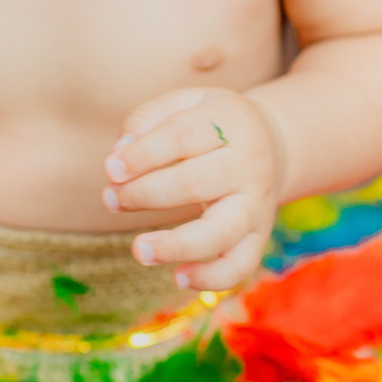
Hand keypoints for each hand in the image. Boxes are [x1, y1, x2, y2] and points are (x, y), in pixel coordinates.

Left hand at [102, 87, 285, 290]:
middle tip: (111, 199)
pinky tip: (178, 277)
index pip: (181, 136)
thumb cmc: (211, 124)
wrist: (271, 144)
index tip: (111, 169)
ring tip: (138, 249)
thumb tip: (119, 155)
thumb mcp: (186, 103)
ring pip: (220, 232)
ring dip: (175, 245)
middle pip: (194, 183)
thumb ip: (148, 118)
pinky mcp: (258, 236)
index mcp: (230, 122)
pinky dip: (212, 279)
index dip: (142, 154)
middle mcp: (248, 164)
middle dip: (145, 194)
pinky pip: (240, 265)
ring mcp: (256, 204)